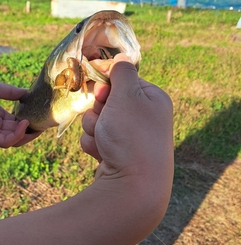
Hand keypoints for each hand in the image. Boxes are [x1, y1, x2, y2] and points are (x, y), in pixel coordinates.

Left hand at [0, 71, 39, 147]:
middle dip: (32, 130)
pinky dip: (15, 136)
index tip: (42, 115)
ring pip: (13, 140)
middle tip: (45, 123)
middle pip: (17, 132)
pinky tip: (23, 124)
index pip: (16, 121)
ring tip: (37, 125)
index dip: (30, 120)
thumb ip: (9, 92)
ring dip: (27, 135)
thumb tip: (27, 93)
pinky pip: (3, 142)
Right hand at [81, 54, 173, 181]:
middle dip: (97, 110)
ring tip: (105, 141)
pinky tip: (103, 155)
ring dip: (93, 128)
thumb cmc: (131, 136)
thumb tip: (122, 57)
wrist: (132, 187)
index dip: (106, 85)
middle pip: (106, 101)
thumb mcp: (127, 95)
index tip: (100, 92)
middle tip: (104, 120)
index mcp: (152, 99)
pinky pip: (97, 140)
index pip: (122, 79)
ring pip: (97, 121)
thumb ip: (122, 72)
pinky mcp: (118, 156)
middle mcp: (144, 118)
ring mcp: (131, 139)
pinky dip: (95, 145)